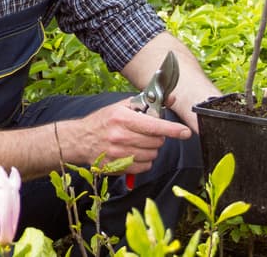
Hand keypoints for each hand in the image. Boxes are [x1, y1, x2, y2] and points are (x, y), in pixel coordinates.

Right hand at [63, 99, 191, 175]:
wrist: (81, 140)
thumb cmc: (103, 121)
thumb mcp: (122, 106)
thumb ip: (147, 102)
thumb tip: (170, 99)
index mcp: (122, 118)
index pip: (154, 126)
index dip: (173, 129)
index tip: (185, 132)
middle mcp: (121, 137)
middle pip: (156, 142)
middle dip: (158, 137)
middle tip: (148, 132)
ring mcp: (119, 154)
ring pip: (152, 155)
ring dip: (151, 149)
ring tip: (138, 142)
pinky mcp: (118, 168)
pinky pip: (144, 167)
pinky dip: (144, 161)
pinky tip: (134, 153)